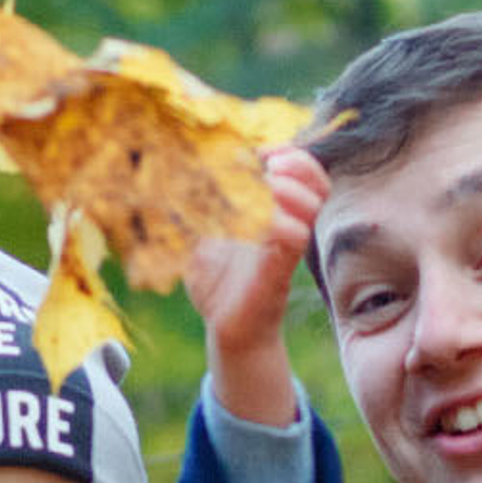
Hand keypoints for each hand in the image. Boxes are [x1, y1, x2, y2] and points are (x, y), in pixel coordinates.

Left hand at [187, 143, 329, 428]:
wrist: (227, 329)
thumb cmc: (215, 284)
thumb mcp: (197, 237)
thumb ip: (191, 208)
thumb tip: (165, 176)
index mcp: (274, 211)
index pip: (300, 170)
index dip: (287, 154)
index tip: (260, 153)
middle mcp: (287, 225)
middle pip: (316, 181)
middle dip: (297, 164)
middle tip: (269, 165)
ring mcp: (286, 246)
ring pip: (312, 204)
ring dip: (291, 189)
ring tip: (267, 187)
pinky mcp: (280, 270)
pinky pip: (295, 237)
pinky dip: (279, 222)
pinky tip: (257, 220)